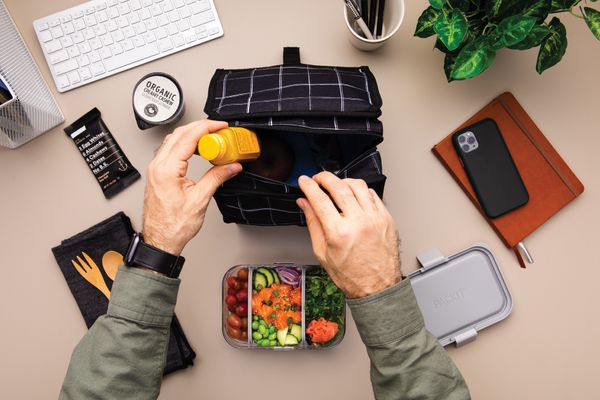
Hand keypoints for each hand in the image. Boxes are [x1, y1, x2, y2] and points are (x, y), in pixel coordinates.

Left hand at [143, 120, 241, 254]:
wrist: (160, 240)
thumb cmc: (173, 226)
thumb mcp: (200, 200)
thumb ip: (216, 178)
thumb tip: (231, 167)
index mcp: (166, 170)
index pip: (187, 138)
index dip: (206, 128)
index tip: (219, 126)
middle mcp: (157, 167)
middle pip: (179, 134)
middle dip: (200, 126)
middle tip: (217, 128)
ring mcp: (155, 169)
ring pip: (173, 140)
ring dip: (191, 134)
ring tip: (210, 137)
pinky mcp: (157, 174)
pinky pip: (170, 150)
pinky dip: (184, 144)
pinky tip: (196, 149)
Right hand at [297, 172, 400, 298]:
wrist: (378, 287)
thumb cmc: (351, 275)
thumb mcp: (322, 252)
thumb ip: (313, 223)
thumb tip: (305, 204)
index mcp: (339, 233)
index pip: (320, 199)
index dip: (309, 186)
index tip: (304, 181)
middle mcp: (359, 222)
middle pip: (339, 187)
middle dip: (325, 177)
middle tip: (318, 178)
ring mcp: (375, 219)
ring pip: (358, 185)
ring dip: (343, 181)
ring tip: (336, 185)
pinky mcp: (386, 218)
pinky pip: (373, 194)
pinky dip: (361, 190)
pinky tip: (354, 195)